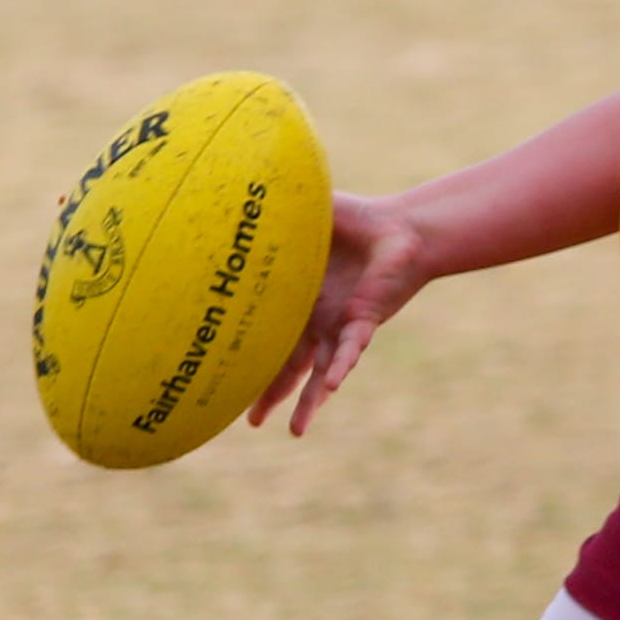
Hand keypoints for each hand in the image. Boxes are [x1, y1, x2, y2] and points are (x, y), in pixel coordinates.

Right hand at [248, 191, 432, 437]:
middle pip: (288, 367)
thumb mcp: (303, 215)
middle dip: (270, 395)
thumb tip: (227, 188)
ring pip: (320, 371)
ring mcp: (339, 325)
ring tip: (295, 431)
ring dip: (308, 401)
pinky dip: (340, 366)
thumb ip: (269, 211)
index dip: (244, 357)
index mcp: (295, 302)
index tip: (218, 379)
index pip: (265, 337)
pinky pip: (350, 348)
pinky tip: (329, 387)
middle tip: (250, 422)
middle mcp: (315, 321)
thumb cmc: (354, 219)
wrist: (401, 227)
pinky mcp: (365, 321)